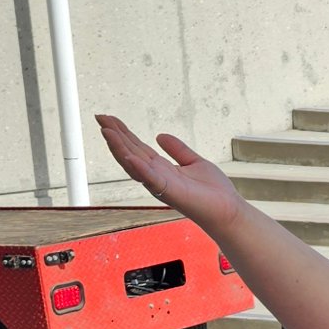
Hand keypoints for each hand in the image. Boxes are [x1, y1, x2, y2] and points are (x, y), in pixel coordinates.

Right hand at [96, 114, 244, 229]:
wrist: (229, 210)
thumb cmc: (213, 191)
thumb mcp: (194, 162)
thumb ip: (178, 150)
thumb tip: (160, 135)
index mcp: (161, 169)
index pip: (137, 148)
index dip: (123, 133)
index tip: (109, 118)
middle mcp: (156, 176)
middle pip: (130, 153)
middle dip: (114, 136)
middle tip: (100, 117)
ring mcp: (161, 185)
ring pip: (134, 164)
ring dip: (119, 148)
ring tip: (107, 131)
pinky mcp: (171, 192)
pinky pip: (152, 179)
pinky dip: (140, 169)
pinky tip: (129, 157)